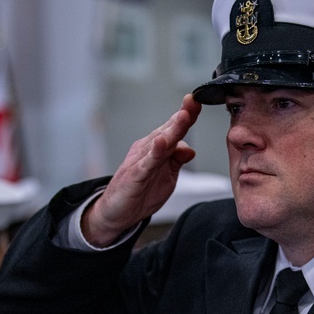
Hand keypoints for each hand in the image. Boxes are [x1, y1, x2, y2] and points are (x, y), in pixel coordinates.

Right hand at [83, 95, 201, 245]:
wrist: (116, 212)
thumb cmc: (140, 192)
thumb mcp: (166, 177)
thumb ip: (176, 161)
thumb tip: (190, 149)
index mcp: (157, 149)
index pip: (174, 129)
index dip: (187, 116)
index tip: (198, 102)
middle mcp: (147, 150)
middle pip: (168, 130)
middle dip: (182, 116)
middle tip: (193, 102)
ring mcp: (140, 161)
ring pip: (159, 143)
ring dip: (172, 129)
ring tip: (183, 116)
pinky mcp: (134, 176)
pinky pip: (146, 163)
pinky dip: (154, 153)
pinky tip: (161, 143)